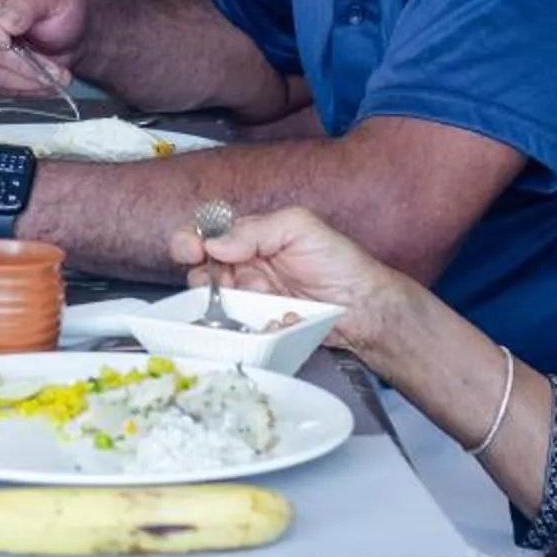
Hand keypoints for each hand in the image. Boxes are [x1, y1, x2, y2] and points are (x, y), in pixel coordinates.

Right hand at [0, 0, 87, 97]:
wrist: (69, 29)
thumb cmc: (56, 2)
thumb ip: (28, 2)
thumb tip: (5, 21)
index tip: (6, 40)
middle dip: (15, 62)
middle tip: (49, 67)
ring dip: (24, 80)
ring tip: (54, 76)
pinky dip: (22, 89)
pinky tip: (43, 82)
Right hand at [171, 205, 417, 356]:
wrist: (366, 308)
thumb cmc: (339, 262)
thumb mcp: (299, 228)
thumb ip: (255, 230)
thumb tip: (214, 244)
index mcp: (251, 237)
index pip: (207, 234)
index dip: (190, 240)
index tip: (190, 250)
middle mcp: (245, 267)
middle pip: (202, 271)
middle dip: (203, 276)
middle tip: (217, 283)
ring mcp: (250, 299)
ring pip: (214, 303)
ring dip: (225, 303)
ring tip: (252, 300)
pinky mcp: (258, 326)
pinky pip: (238, 329)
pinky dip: (249, 325)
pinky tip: (275, 319)